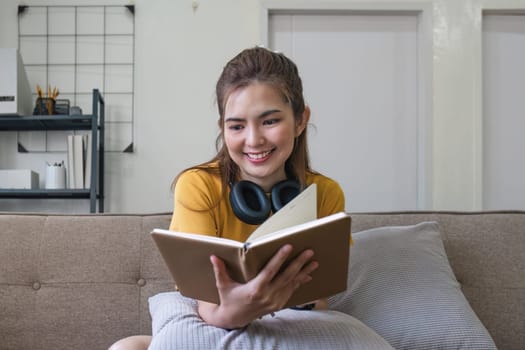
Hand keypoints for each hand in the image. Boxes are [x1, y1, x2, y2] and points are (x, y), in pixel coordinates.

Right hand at [198, 244, 318, 328]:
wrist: (234, 319)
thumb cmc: (228, 299)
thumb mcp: (223, 285)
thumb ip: (220, 270)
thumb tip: (214, 256)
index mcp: (255, 289)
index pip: (271, 271)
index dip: (280, 258)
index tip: (289, 247)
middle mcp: (267, 296)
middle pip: (287, 276)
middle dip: (299, 263)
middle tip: (309, 252)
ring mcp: (274, 301)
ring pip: (292, 284)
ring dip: (304, 272)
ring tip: (314, 262)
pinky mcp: (278, 305)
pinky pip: (291, 291)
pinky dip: (299, 282)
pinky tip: (307, 275)